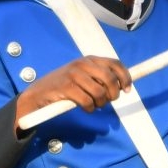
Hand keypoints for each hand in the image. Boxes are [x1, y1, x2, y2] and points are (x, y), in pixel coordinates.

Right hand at [16, 56, 131, 126]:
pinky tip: (85, 108)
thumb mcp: (84, 76)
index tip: (127, 89)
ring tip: (94, 105)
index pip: (115, 64)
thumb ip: (100, 78)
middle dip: (113, 94)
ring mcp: (74, 74)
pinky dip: (90, 108)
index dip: (125, 77)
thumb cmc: (65, 86)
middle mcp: (83, 64)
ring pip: (100, 92)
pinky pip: (88, 101)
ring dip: (100, 103)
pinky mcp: (66, 87)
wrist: (40, 93)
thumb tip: (122, 86)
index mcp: (90, 59)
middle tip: (108, 101)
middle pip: (110, 79)